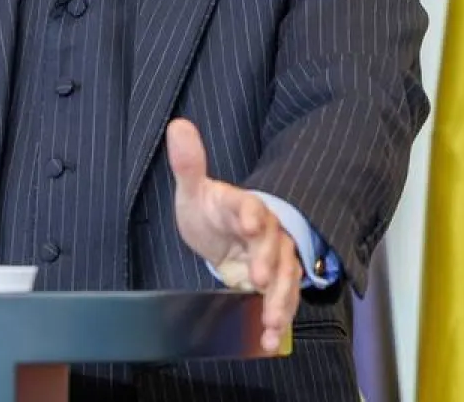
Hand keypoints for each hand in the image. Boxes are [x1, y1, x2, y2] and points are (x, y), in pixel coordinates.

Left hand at [166, 118, 300, 353]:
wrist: (224, 234)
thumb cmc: (211, 211)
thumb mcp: (195, 190)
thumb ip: (188, 164)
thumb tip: (178, 126)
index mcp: (244, 206)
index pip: (250, 206)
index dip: (251, 214)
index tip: (248, 222)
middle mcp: (266, 232)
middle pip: (273, 245)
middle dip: (268, 262)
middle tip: (259, 278)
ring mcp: (274, 259)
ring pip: (285, 277)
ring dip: (280, 299)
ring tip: (272, 319)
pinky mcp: (276, 283)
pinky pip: (282, 301)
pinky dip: (278, 321)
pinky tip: (271, 338)